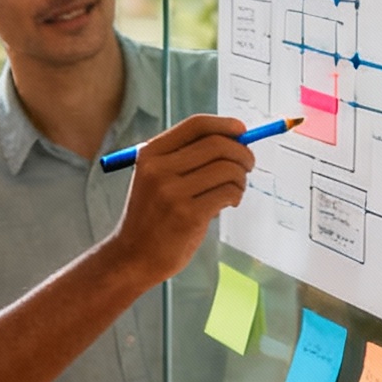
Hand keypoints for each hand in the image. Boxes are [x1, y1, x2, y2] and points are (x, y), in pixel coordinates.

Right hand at [107, 115, 253, 281]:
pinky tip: (230, 202)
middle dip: (242, 152)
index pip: (196, 125)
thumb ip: (187, 158)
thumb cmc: (152, 217)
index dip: (225, 124)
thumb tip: (235, 140)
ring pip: (227, 169)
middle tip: (248, 165)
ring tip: (235, 190)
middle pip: (217, 145)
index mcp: (151, 154)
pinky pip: (227, 192)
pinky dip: (236, 195)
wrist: (133, 257)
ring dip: (241, 178)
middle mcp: (159, 169)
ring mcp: (172, 192)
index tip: (242, 130)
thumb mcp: (156, 178)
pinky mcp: (188, 215)